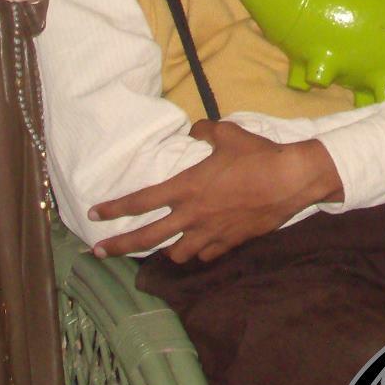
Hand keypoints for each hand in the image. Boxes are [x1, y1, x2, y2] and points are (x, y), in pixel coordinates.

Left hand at [89, 122, 340, 261]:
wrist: (290, 180)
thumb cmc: (257, 155)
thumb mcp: (228, 134)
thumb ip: (204, 131)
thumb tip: (194, 129)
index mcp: (186, 188)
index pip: (140, 201)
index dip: (114, 208)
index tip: (95, 215)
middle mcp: (192, 215)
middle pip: (146, 238)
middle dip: (119, 246)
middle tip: (99, 252)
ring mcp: (211, 233)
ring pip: (177, 254)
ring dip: (167, 251)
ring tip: (163, 248)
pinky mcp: (230, 242)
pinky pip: (206, 255)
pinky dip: (200, 252)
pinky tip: (201, 247)